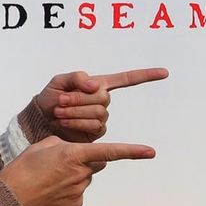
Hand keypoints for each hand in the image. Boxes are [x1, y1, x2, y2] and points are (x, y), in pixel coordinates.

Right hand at [0, 136, 155, 205]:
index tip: (151, 152)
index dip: (132, 151)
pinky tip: (50, 192)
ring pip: (84, 178)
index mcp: (74, 155)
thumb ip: (64, 144)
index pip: (110, 151)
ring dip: (73, 176)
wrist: (10, 200)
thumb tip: (74, 150)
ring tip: (49, 179)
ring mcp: (79, 191)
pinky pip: (78, 193)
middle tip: (62, 163)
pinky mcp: (75, 205)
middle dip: (86, 160)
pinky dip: (68, 191)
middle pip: (95, 163)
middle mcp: (81, 173)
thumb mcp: (41, 146)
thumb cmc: (22, 169)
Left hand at [33, 67, 169, 142]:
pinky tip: (64, 121)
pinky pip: (94, 127)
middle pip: (103, 98)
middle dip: (80, 99)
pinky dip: (77, 122)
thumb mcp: (59, 82)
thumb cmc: (49, 98)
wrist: (40, 120)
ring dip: (76, 111)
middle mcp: (102, 101)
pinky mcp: (94, 133)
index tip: (165, 73)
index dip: (146, 76)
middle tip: (61, 100)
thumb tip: (95, 85)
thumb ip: (77, 78)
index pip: (126, 79)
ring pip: (98, 113)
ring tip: (59, 111)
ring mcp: (99, 118)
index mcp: (98, 84)